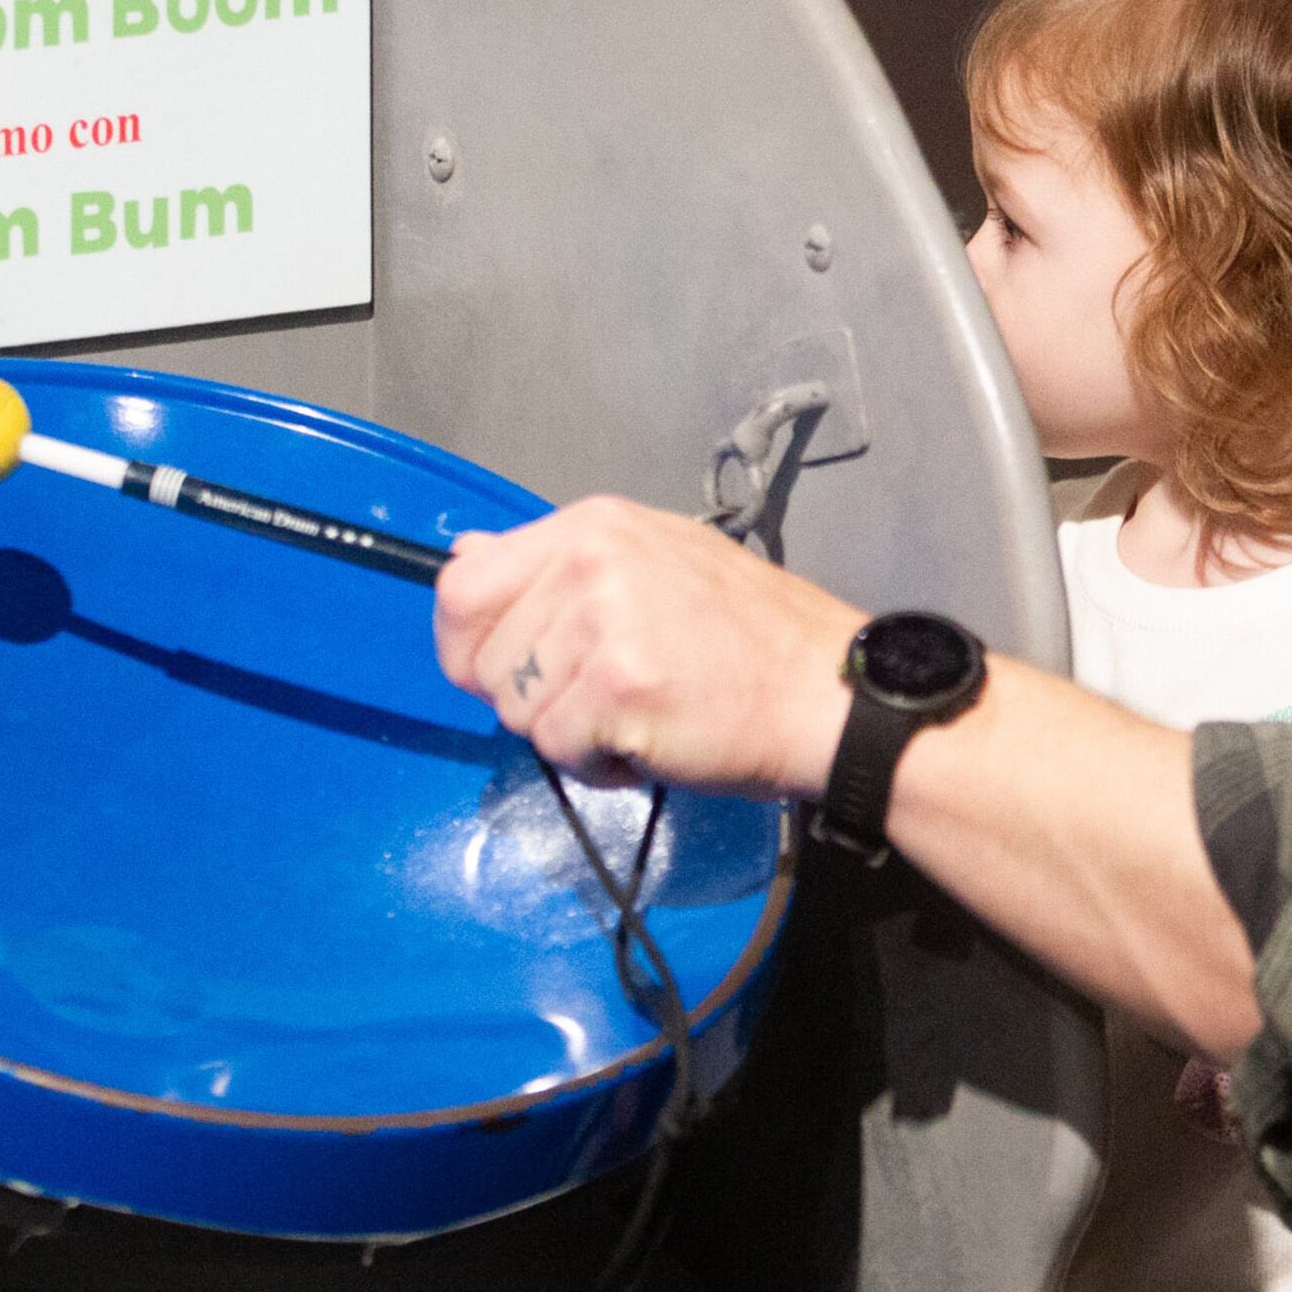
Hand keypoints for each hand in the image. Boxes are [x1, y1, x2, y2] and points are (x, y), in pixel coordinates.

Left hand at [434, 496, 865, 796]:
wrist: (827, 694)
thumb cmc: (750, 642)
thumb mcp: (652, 564)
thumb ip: (558, 566)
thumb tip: (464, 557)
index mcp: (594, 526)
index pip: (464, 583)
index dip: (468, 644)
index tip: (507, 673)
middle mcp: (590, 561)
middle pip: (482, 660)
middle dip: (529, 699)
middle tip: (602, 699)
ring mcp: (602, 621)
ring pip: (517, 711)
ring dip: (569, 734)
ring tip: (637, 715)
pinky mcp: (616, 687)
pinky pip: (558, 749)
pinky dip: (598, 765)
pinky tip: (652, 741)